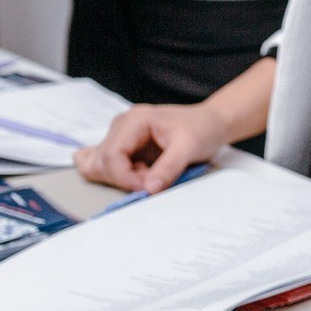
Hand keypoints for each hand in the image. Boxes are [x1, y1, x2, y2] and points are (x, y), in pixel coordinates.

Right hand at [75, 102, 231, 192]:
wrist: (211, 123)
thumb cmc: (202, 129)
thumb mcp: (190, 147)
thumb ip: (169, 168)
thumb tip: (148, 190)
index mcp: (134, 120)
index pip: (111, 156)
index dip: (125, 178)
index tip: (147, 189)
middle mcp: (121, 126)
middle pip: (101, 163)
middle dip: (124, 180)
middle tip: (152, 181)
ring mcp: (119, 136)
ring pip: (99, 167)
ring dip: (122, 179)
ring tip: (150, 175)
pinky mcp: (123, 147)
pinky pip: (107, 167)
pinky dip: (121, 177)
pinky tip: (143, 174)